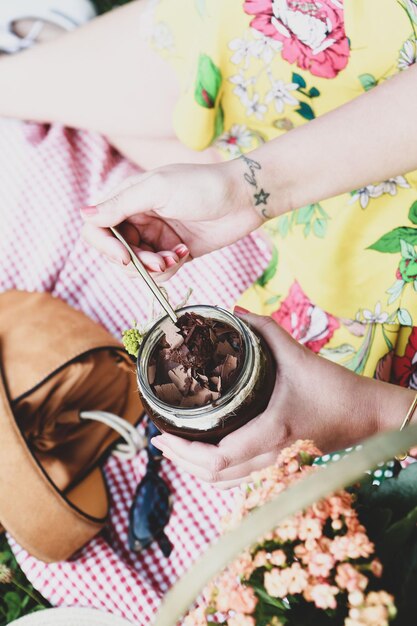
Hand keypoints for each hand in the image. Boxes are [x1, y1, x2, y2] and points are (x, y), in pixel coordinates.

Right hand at [80, 161, 260, 280]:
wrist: (244, 197)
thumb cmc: (203, 185)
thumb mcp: (158, 189)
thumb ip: (120, 204)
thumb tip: (83, 215)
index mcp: (128, 198)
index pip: (96, 228)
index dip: (104, 247)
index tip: (124, 258)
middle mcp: (138, 219)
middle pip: (116, 253)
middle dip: (136, 262)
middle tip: (160, 261)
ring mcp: (156, 237)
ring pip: (137, 267)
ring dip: (154, 268)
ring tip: (176, 256)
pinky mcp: (174, 252)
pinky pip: (159, 272)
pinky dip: (169, 268)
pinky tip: (185, 252)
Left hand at [150, 309, 409, 488]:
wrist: (366, 415)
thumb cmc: (334, 388)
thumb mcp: (297, 353)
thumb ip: (263, 329)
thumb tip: (233, 311)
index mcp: (272, 427)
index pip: (221, 456)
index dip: (186, 451)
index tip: (163, 435)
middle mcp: (271, 452)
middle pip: (216, 475)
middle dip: (182, 461)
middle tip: (159, 440)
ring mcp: (274, 462)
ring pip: (226, 481)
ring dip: (195, 469)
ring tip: (174, 448)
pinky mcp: (278, 462)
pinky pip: (239, 476)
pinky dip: (215, 471)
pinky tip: (202, 455)